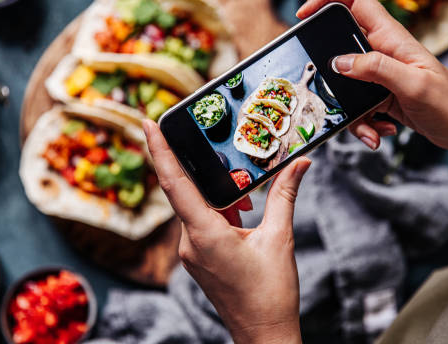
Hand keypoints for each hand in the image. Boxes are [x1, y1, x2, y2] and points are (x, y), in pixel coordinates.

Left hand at [143, 120, 309, 343]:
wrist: (263, 334)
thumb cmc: (270, 293)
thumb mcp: (279, 238)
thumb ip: (284, 196)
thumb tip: (299, 164)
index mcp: (205, 235)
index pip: (175, 184)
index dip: (160, 151)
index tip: (149, 123)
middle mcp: (190, 242)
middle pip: (186, 191)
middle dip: (202, 168)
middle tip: (214, 144)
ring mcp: (192, 252)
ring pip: (196, 207)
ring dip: (218, 194)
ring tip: (246, 196)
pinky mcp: (198, 258)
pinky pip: (201, 222)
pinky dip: (219, 210)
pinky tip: (243, 213)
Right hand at [298, 0, 447, 150]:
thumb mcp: (412, 83)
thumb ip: (375, 69)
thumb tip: (339, 62)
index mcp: (391, 37)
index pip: (354, 1)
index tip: (304, 15)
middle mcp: (382, 52)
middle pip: (340, 48)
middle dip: (331, 73)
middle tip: (327, 90)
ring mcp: (380, 75)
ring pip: (345, 85)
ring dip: (352, 112)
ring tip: (372, 128)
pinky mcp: (380, 96)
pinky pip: (357, 107)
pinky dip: (364, 124)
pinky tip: (382, 132)